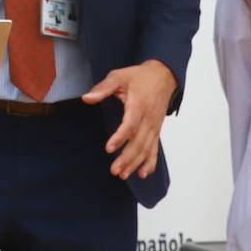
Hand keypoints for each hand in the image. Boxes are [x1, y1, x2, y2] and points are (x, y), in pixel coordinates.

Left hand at [81, 59, 177, 179]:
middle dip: (127, 158)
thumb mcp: (119, 76)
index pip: (130, 125)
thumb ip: (103, 88)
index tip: (109, 148)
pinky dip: (150, 162)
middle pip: (139, 142)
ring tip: (123, 175)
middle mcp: (148, 119)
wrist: (163, 75)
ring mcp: (154, 126)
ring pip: (146, 148)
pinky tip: (143, 173)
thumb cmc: (140, 77)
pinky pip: (155, 149)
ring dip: (135, 163)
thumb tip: (86, 98)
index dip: (120, 138)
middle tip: (114, 170)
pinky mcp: (157, 130)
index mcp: (138, 105)